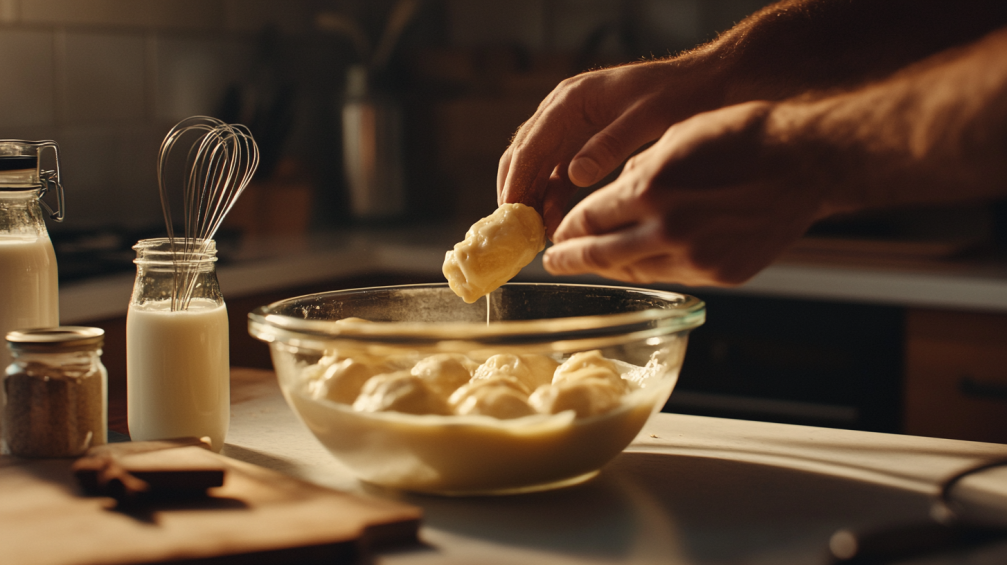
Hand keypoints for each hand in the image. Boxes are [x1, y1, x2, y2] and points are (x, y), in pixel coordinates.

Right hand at [497, 58, 719, 234]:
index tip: (510, 212)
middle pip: (523, 155)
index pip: (530, 143)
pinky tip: (554, 224)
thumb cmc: (676, 94)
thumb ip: (610, 144)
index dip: (517, 179)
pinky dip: (551, 198)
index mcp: (571, 100)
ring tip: (532, 234)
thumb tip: (575, 175)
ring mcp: (570, 128)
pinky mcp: (582, 144)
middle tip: (513, 230)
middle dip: (515, 192)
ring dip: (532, 199)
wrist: (702, 84)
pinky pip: (556, 174)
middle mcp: (562, 112)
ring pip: (536, 167)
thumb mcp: (647, 118)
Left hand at [542, 101, 828, 285]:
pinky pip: (672, 276)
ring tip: (592, 264)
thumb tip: (608, 198)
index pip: (589, 219)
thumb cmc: (743, 136)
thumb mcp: (675, 137)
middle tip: (553, 263)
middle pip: (602, 253)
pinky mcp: (722, 274)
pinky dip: (650, 270)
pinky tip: (637, 264)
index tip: (555, 234)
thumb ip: (636, 172)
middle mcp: (668, 229)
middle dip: (572, 259)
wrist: (809, 161)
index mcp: (651, 188)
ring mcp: (697, 257)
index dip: (567, 229)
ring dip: (609, 267)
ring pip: (635, 271)